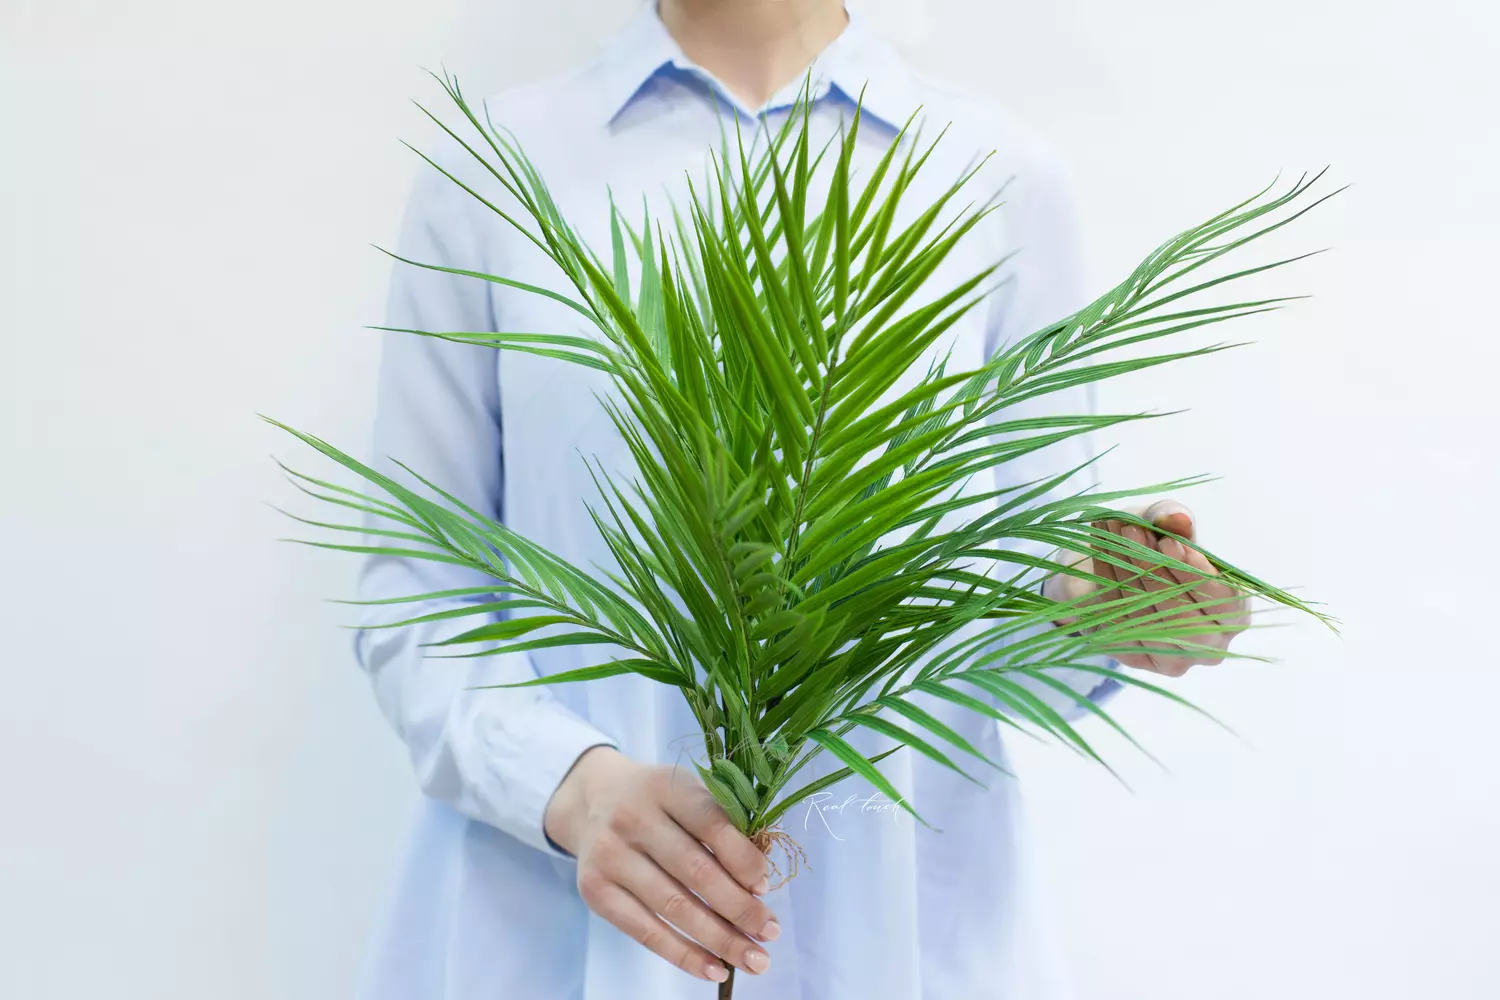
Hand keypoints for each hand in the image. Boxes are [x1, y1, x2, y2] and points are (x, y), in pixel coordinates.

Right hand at [543, 746, 778, 983]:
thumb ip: (723, 825)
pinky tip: (714, 968)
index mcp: (665, 786)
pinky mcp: (595, 890)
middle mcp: (633, 818)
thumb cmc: (658, 802)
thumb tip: (757, 885)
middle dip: (739, 908)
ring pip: (673, 906)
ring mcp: (610, 855)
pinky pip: (645, 931)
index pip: (711, 823)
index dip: (743, 859)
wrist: (592, 800)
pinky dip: (684, 955)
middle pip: (695, 871)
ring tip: (753, 959)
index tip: (765, 887)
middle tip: (770, 933)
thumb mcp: (687, 793)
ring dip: (719, 939)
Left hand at [1045, 499, 1249, 676]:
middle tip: (1131, 530)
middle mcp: (1207, 646)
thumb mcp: (1167, 526)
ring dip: (1124, 568)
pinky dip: (1105, 580)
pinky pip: (1116, 621)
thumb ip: (1176, 519)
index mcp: (1232, 615)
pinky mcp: (1132, 658)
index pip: (1222, 602)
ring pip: (1144, 618)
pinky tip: (1100, 548)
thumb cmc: (1155, 549)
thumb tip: (1178, 517)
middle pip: (1181, 615)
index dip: (1196, 573)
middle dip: (1153, 568)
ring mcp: (1169, 659)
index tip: (1170, 541)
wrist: (1112, 570)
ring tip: (1111, 529)